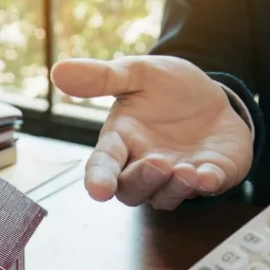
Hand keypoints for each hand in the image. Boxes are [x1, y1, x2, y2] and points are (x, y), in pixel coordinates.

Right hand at [51, 55, 252, 209]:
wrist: (212, 94)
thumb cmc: (168, 89)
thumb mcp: (137, 73)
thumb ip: (101, 77)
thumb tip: (57, 71)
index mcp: (121, 141)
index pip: (102, 165)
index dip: (99, 179)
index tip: (98, 190)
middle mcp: (143, 166)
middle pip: (132, 190)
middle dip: (143, 180)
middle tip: (158, 163)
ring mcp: (175, 178)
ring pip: (164, 198)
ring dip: (174, 188)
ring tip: (186, 170)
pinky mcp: (208, 177)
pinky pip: (206, 190)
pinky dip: (207, 185)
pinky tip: (208, 176)